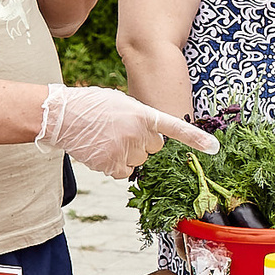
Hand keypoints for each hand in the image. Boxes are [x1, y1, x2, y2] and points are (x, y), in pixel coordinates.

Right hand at [36, 84, 216, 176]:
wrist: (60, 115)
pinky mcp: (111, 165)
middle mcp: (137, 134)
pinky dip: (115, 165)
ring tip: (107, 139)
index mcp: (142, 115)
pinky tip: (102, 150)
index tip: (213, 148)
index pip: (174, 127)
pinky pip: (124, 172)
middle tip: (121, 130)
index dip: (195, 139)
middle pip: (154, 148)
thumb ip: (141, 117)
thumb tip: (152, 136)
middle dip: (142, 142)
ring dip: (128, 154)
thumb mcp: (122, 102)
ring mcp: (124, 151)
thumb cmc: (91, 105)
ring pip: (138, 161)